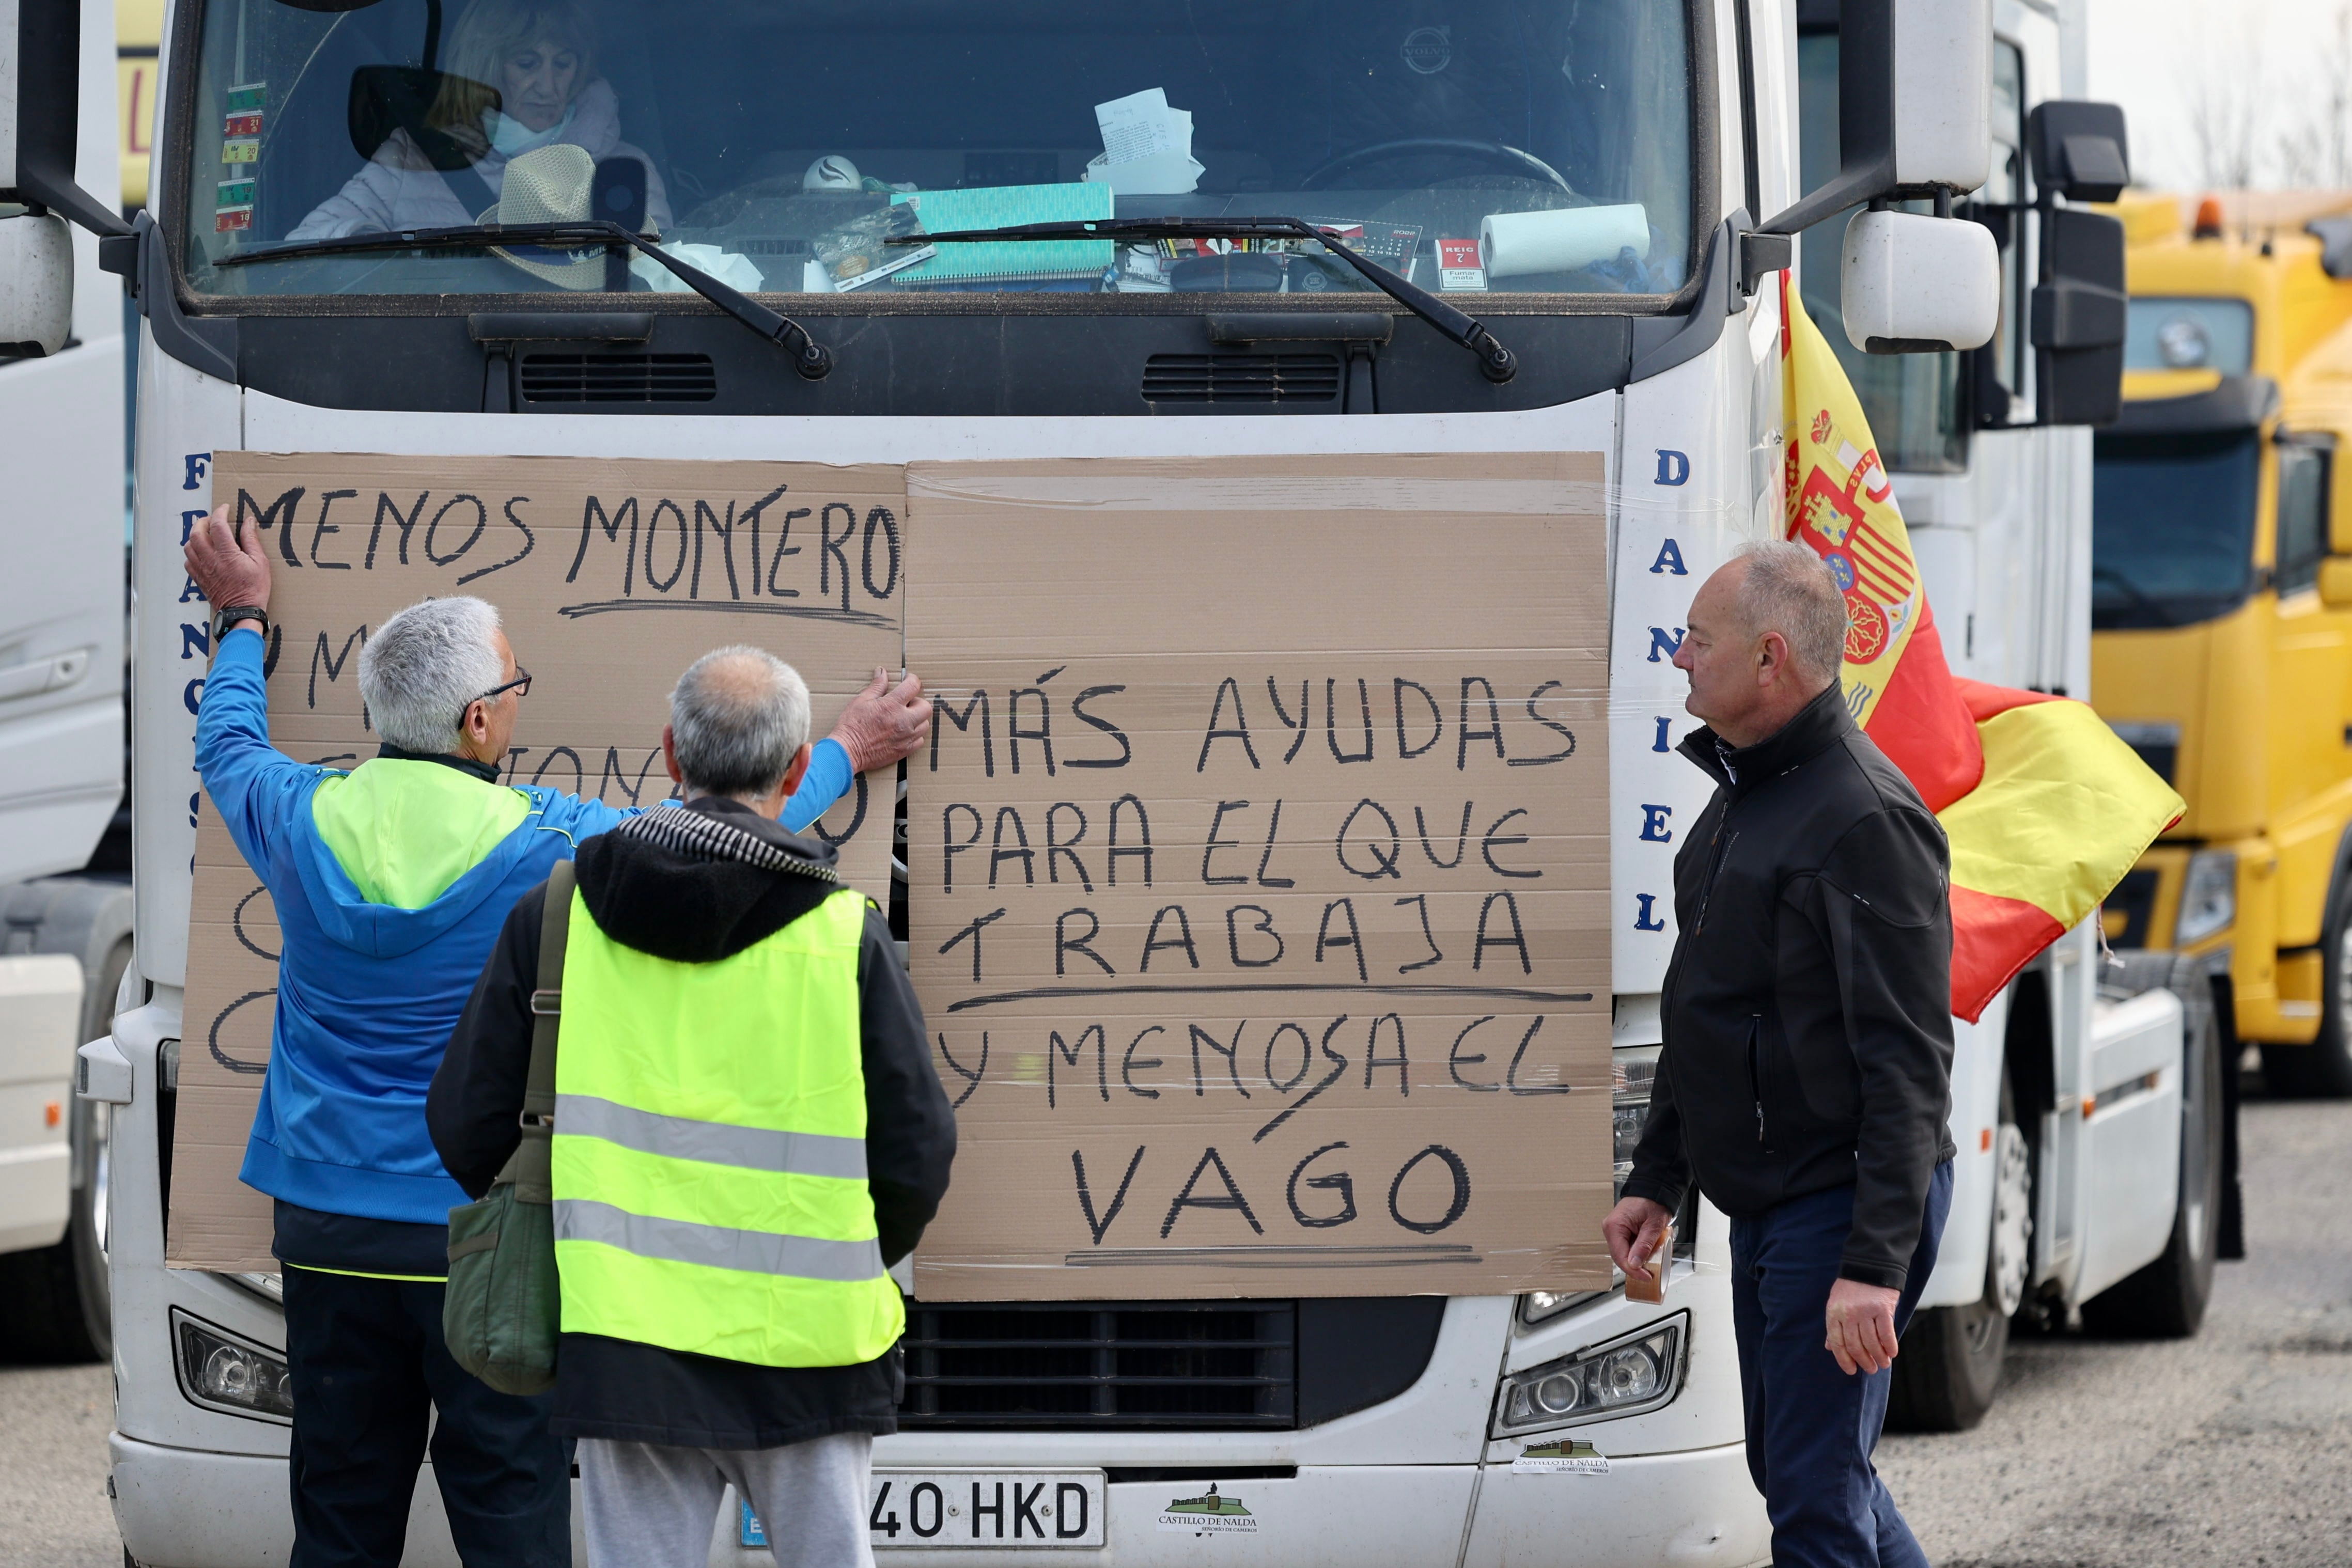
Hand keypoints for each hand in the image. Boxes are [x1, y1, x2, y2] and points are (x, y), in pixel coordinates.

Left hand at [183, 502, 271, 620]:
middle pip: (196, 533)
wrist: (242, 612)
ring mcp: (202, 570)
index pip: (218, 525)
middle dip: (203, 522)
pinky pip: (188, 561)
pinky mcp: (199, 579)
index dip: (220, 512)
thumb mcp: (260, 562)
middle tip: (212, 520)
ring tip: (206, 535)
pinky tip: (202, 553)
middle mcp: (211, 560)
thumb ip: (251, 540)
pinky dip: (192, 553)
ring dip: (195, 537)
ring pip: (188, 546)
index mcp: (227, 554)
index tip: (225, 508)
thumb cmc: (254, 589)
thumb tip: (249, 522)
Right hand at [828, 667, 931, 772]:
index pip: (913, 686)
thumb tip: (882, 672)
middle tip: (906, 702)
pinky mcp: (904, 750)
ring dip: (917, 719)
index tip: (908, 679)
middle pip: (925, 707)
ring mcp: (905, 737)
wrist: (848, 751)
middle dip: (918, 701)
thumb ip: (876, 686)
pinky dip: (914, 735)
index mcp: (891, 705)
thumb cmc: (851, 726)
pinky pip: (919, 740)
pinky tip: (903, 732)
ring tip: (904, 718)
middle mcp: (903, 721)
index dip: (912, 679)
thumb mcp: (861, 701)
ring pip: (924, 725)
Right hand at [1602, 1196, 1672, 1286]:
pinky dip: (1637, 1253)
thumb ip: (1644, 1245)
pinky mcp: (1620, 1231)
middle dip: (1635, 1267)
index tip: (1647, 1277)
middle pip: (1620, 1256)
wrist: (1654, 1189)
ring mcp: (1614, 1230)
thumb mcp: (1653, 1225)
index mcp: (1614, 1226)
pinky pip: (1626, 1247)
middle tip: (1650, 1273)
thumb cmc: (1653, 1201)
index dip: (1633, 1270)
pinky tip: (1647, 1254)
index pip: (1620, 1256)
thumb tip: (1635, 1264)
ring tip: (1651, 1263)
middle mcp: (1610, 1228)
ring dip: (1637, 1260)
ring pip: (1623, 1253)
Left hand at [1824, 1278, 1901, 1375]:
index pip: (1837, 1342)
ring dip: (1878, 1357)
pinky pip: (1886, 1333)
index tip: (1851, 1371)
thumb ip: (1834, 1326)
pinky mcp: (1882, 1308)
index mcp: (1834, 1313)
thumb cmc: (1852, 1287)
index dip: (1843, 1360)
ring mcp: (1865, 1311)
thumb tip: (1830, 1348)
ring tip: (1883, 1364)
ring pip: (1871, 1342)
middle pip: (1855, 1345)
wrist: (1869, 1265)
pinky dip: (1890, 1346)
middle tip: (1872, 1369)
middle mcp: (1848, 1313)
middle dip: (1864, 1361)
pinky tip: (1892, 1353)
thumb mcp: (1836, 1303)